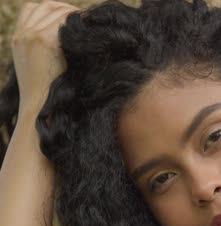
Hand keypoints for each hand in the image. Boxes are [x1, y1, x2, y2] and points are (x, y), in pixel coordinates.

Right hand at [11, 0, 78, 119]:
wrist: (39, 103)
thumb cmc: (46, 89)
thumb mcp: (39, 63)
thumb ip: (45, 47)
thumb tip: (69, 35)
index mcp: (18, 38)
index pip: (33, 8)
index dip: (53, 8)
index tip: (70, 17)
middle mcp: (22, 34)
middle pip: (44, 6)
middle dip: (64, 8)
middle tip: (83, 18)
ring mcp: (30, 36)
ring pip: (53, 10)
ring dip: (71, 13)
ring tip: (85, 22)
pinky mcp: (42, 41)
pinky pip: (61, 21)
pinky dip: (73, 22)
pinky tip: (84, 30)